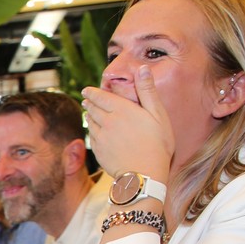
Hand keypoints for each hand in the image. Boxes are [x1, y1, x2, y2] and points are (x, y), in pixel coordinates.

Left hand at [82, 65, 173, 179]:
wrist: (143, 174)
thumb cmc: (157, 144)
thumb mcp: (158, 114)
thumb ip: (147, 91)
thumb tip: (143, 68)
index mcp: (122, 110)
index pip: (101, 97)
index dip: (92, 93)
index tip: (86, 90)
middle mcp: (107, 122)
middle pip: (93, 109)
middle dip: (89, 103)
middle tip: (86, 100)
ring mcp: (101, 138)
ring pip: (91, 123)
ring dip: (89, 116)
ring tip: (89, 113)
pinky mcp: (99, 151)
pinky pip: (91, 137)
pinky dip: (91, 130)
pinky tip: (94, 131)